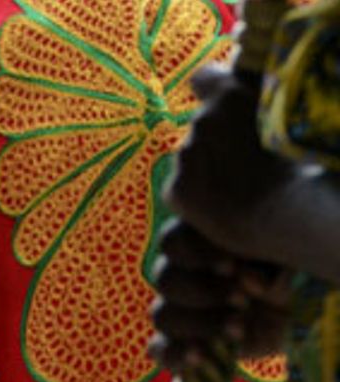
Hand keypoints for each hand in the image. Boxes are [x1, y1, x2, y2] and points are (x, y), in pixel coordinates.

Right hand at [150, 221, 293, 370]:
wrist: (291, 319)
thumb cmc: (283, 278)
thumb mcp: (285, 265)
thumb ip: (266, 264)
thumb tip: (246, 279)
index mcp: (198, 244)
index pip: (174, 241)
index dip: (195, 255)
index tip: (231, 266)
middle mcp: (179, 274)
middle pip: (165, 279)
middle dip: (205, 292)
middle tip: (242, 301)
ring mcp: (174, 311)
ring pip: (162, 315)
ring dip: (200, 324)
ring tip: (239, 330)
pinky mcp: (176, 345)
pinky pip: (161, 350)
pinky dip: (178, 355)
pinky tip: (202, 357)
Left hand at [165, 65, 302, 263]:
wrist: (291, 210)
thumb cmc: (302, 160)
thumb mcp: (285, 112)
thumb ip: (260, 97)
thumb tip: (251, 74)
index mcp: (230, 95)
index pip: (203, 78)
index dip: (213, 90)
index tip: (224, 104)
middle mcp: (202, 120)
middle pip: (202, 124)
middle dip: (218, 137)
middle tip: (248, 158)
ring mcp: (186, 155)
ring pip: (192, 157)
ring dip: (209, 166)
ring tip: (242, 185)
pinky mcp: (175, 189)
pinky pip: (182, 188)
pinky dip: (197, 196)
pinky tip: (224, 206)